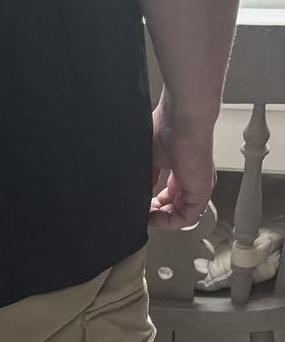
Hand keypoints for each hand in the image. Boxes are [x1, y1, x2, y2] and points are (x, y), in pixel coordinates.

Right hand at [149, 103, 215, 229]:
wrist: (182, 119)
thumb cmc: (167, 126)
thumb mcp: (150, 153)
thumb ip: (147, 172)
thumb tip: (140, 186)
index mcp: (180, 166)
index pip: (170, 191)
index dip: (155, 199)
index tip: (141, 201)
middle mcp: (191, 177)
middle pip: (176, 204)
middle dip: (157, 211)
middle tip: (142, 211)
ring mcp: (197, 185)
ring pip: (182, 213)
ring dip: (163, 219)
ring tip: (147, 216)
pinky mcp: (201, 192)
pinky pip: (187, 217)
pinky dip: (169, 222)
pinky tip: (155, 218)